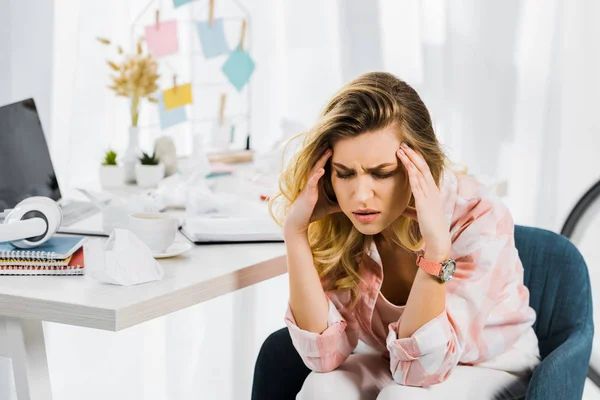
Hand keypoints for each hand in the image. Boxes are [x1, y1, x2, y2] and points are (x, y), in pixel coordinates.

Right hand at [283, 149, 340, 236]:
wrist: (299, 221)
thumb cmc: (312, 212)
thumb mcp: (329, 207)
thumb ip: (338, 203)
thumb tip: (350, 204)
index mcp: (317, 183)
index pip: (323, 167)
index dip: (328, 159)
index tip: (336, 149)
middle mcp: (312, 182)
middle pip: (318, 164)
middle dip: (324, 154)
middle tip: (332, 143)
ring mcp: (309, 186)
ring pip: (315, 169)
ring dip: (321, 160)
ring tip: (328, 151)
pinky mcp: (307, 193)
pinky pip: (312, 182)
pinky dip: (317, 175)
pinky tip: (322, 170)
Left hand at [397, 143, 450, 260]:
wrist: (438, 239)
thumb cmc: (430, 227)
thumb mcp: (419, 215)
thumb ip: (411, 210)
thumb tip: (402, 208)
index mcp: (432, 191)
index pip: (424, 170)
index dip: (416, 159)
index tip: (407, 150)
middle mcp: (432, 190)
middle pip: (422, 167)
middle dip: (412, 154)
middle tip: (403, 144)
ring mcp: (429, 195)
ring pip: (419, 173)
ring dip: (409, 160)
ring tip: (401, 150)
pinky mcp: (424, 203)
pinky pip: (417, 185)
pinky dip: (411, 174)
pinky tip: (406, 166)